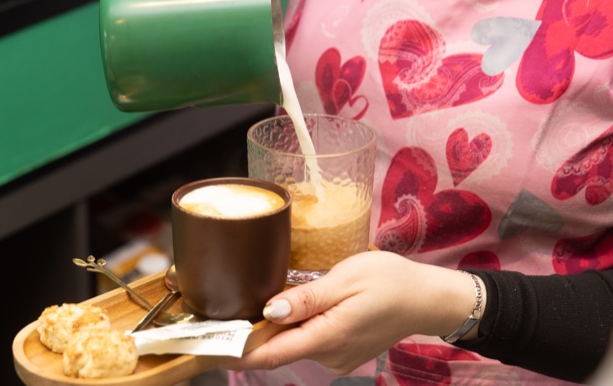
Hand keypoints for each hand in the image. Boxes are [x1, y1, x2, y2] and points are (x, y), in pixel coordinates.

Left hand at [228, 251, 483, 374]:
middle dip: (252, 332)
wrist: (428, 297)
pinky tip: (291, 307)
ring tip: (258, 301)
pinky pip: (308, 341)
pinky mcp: (342, 351)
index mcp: (328, 337)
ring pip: (292, 343)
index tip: (208, 342)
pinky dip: (294, 327)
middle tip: (225, 308)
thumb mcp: (345, 280)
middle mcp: (329, 355)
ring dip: (274, 327)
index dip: (236, 350)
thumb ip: (305, 298)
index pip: (270, 354)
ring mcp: (337, 356)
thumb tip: (269, 311)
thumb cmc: (390, 281)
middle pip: (278, 347)